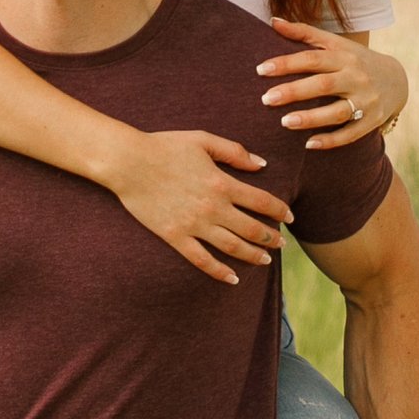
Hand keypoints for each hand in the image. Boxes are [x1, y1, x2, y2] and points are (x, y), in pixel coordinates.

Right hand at [107, 130, 291, 284]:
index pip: (262, 202)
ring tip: (266, 261)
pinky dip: (219, 272)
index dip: (281, 211)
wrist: (128, 162)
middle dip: (272, 238)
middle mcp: (213, 207)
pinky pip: (201, 260)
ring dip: (253, 256)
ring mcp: (194, 225)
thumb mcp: (203, 140)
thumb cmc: (165, 146)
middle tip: (282, 244)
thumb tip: (261, 164)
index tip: (290, 217)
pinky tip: (232, 278)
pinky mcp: (175, 236)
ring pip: (232, 247)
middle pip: (252, 229)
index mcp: (222, 183)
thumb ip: (234, 152)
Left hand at [259, 22, 406, 145]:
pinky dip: (331, 140)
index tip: (261, 70)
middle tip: (266, 99)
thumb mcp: (336, 44)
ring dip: (311, 118)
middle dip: (294, 92)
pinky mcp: (371, 121)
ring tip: (284, 122)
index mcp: (344, 57)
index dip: (286, 63)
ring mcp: (366, 100)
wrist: (397, 79)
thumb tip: (273, 21)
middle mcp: (356, 77)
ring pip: (337, 111)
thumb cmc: (356, 60)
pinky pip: (351, 134)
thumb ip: (304, 33)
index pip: (312, 58)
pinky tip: (309, 144)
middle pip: (323, 85)